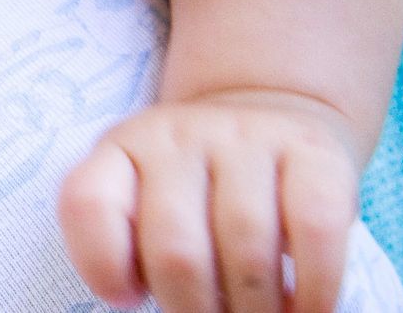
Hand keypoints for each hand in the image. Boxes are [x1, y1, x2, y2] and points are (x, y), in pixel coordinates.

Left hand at [58, 90, 362, 312]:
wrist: (269, 110)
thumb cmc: (198, 184)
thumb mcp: (145, 196)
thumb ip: (131, 243)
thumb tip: (138, 302)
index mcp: (121, 147)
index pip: (88, 203)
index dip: (102, 267)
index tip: (129, 299)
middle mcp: (177, 134)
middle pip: (176, 249)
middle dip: (194, 310)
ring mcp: (246, 136)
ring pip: (246, 244)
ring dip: (255, 308)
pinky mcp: (314, 152)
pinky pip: (315, 229)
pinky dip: (315, 289)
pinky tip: (306, 309)